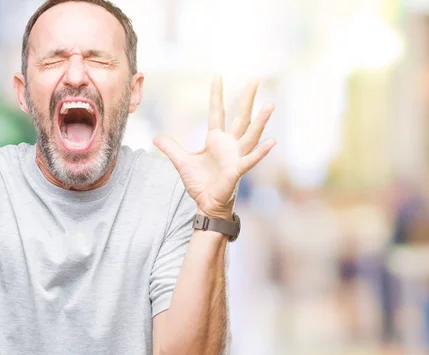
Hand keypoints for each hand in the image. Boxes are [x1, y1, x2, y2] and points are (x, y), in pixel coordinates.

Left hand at [154, 75, 275, 218]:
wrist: (207, 203)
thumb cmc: (200, 183)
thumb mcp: (181, 162)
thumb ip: (171, 148)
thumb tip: (156, 138)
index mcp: (216, 139)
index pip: (216, 112)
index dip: (216, 95)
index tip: (217, 77)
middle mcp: (229, 144)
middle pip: (240, 117)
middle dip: (247, 98)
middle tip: (254, 79)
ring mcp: (236, 156)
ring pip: (250, 135)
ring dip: (260, 121)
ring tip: (269, 105)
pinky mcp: (237, 170)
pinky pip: (250, 160)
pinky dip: (261, 152)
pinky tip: (272, 142)